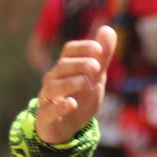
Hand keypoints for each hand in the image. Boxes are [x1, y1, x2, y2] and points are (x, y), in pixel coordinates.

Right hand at [35, 26, 116, 144]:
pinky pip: (49, 110)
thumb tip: (108, 28)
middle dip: (79, 64)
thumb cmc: (81, 96)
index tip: (99, 49)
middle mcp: (54, 79)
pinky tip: (71, 104)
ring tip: (84, 83)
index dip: (83, 48)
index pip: (69, 51)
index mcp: (67, 67)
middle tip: (96, 66)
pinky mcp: (47, 117)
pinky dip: (59, 107)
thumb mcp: (95, 77)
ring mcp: (48, 98)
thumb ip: (102, 56)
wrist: (69, 127)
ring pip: (53, 87)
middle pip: (62, 67)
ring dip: (68, 83)